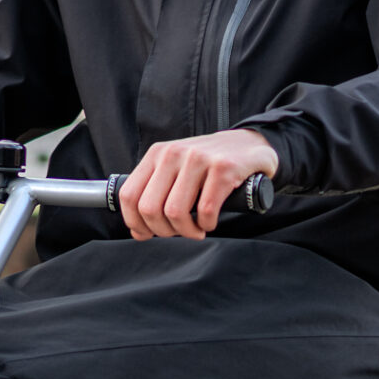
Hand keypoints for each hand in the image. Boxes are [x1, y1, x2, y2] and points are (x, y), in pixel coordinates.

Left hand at [119, 128, 278, 241]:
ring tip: (196, 230)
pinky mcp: (223, 168)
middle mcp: (173, 153)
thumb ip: (155, 195)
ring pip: (175, 212)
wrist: (249, 145)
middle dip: (163, 231)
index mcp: (157, 154)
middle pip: (150, 208)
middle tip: (179, 232)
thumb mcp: (176, 169)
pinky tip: (210, 222)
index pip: (129, 195)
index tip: (150, 233)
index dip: (135, 222)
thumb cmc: (209, 164)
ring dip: (186, 231)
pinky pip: (205, 210)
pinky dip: (207, 224)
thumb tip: (138, 232)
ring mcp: (198, 159)